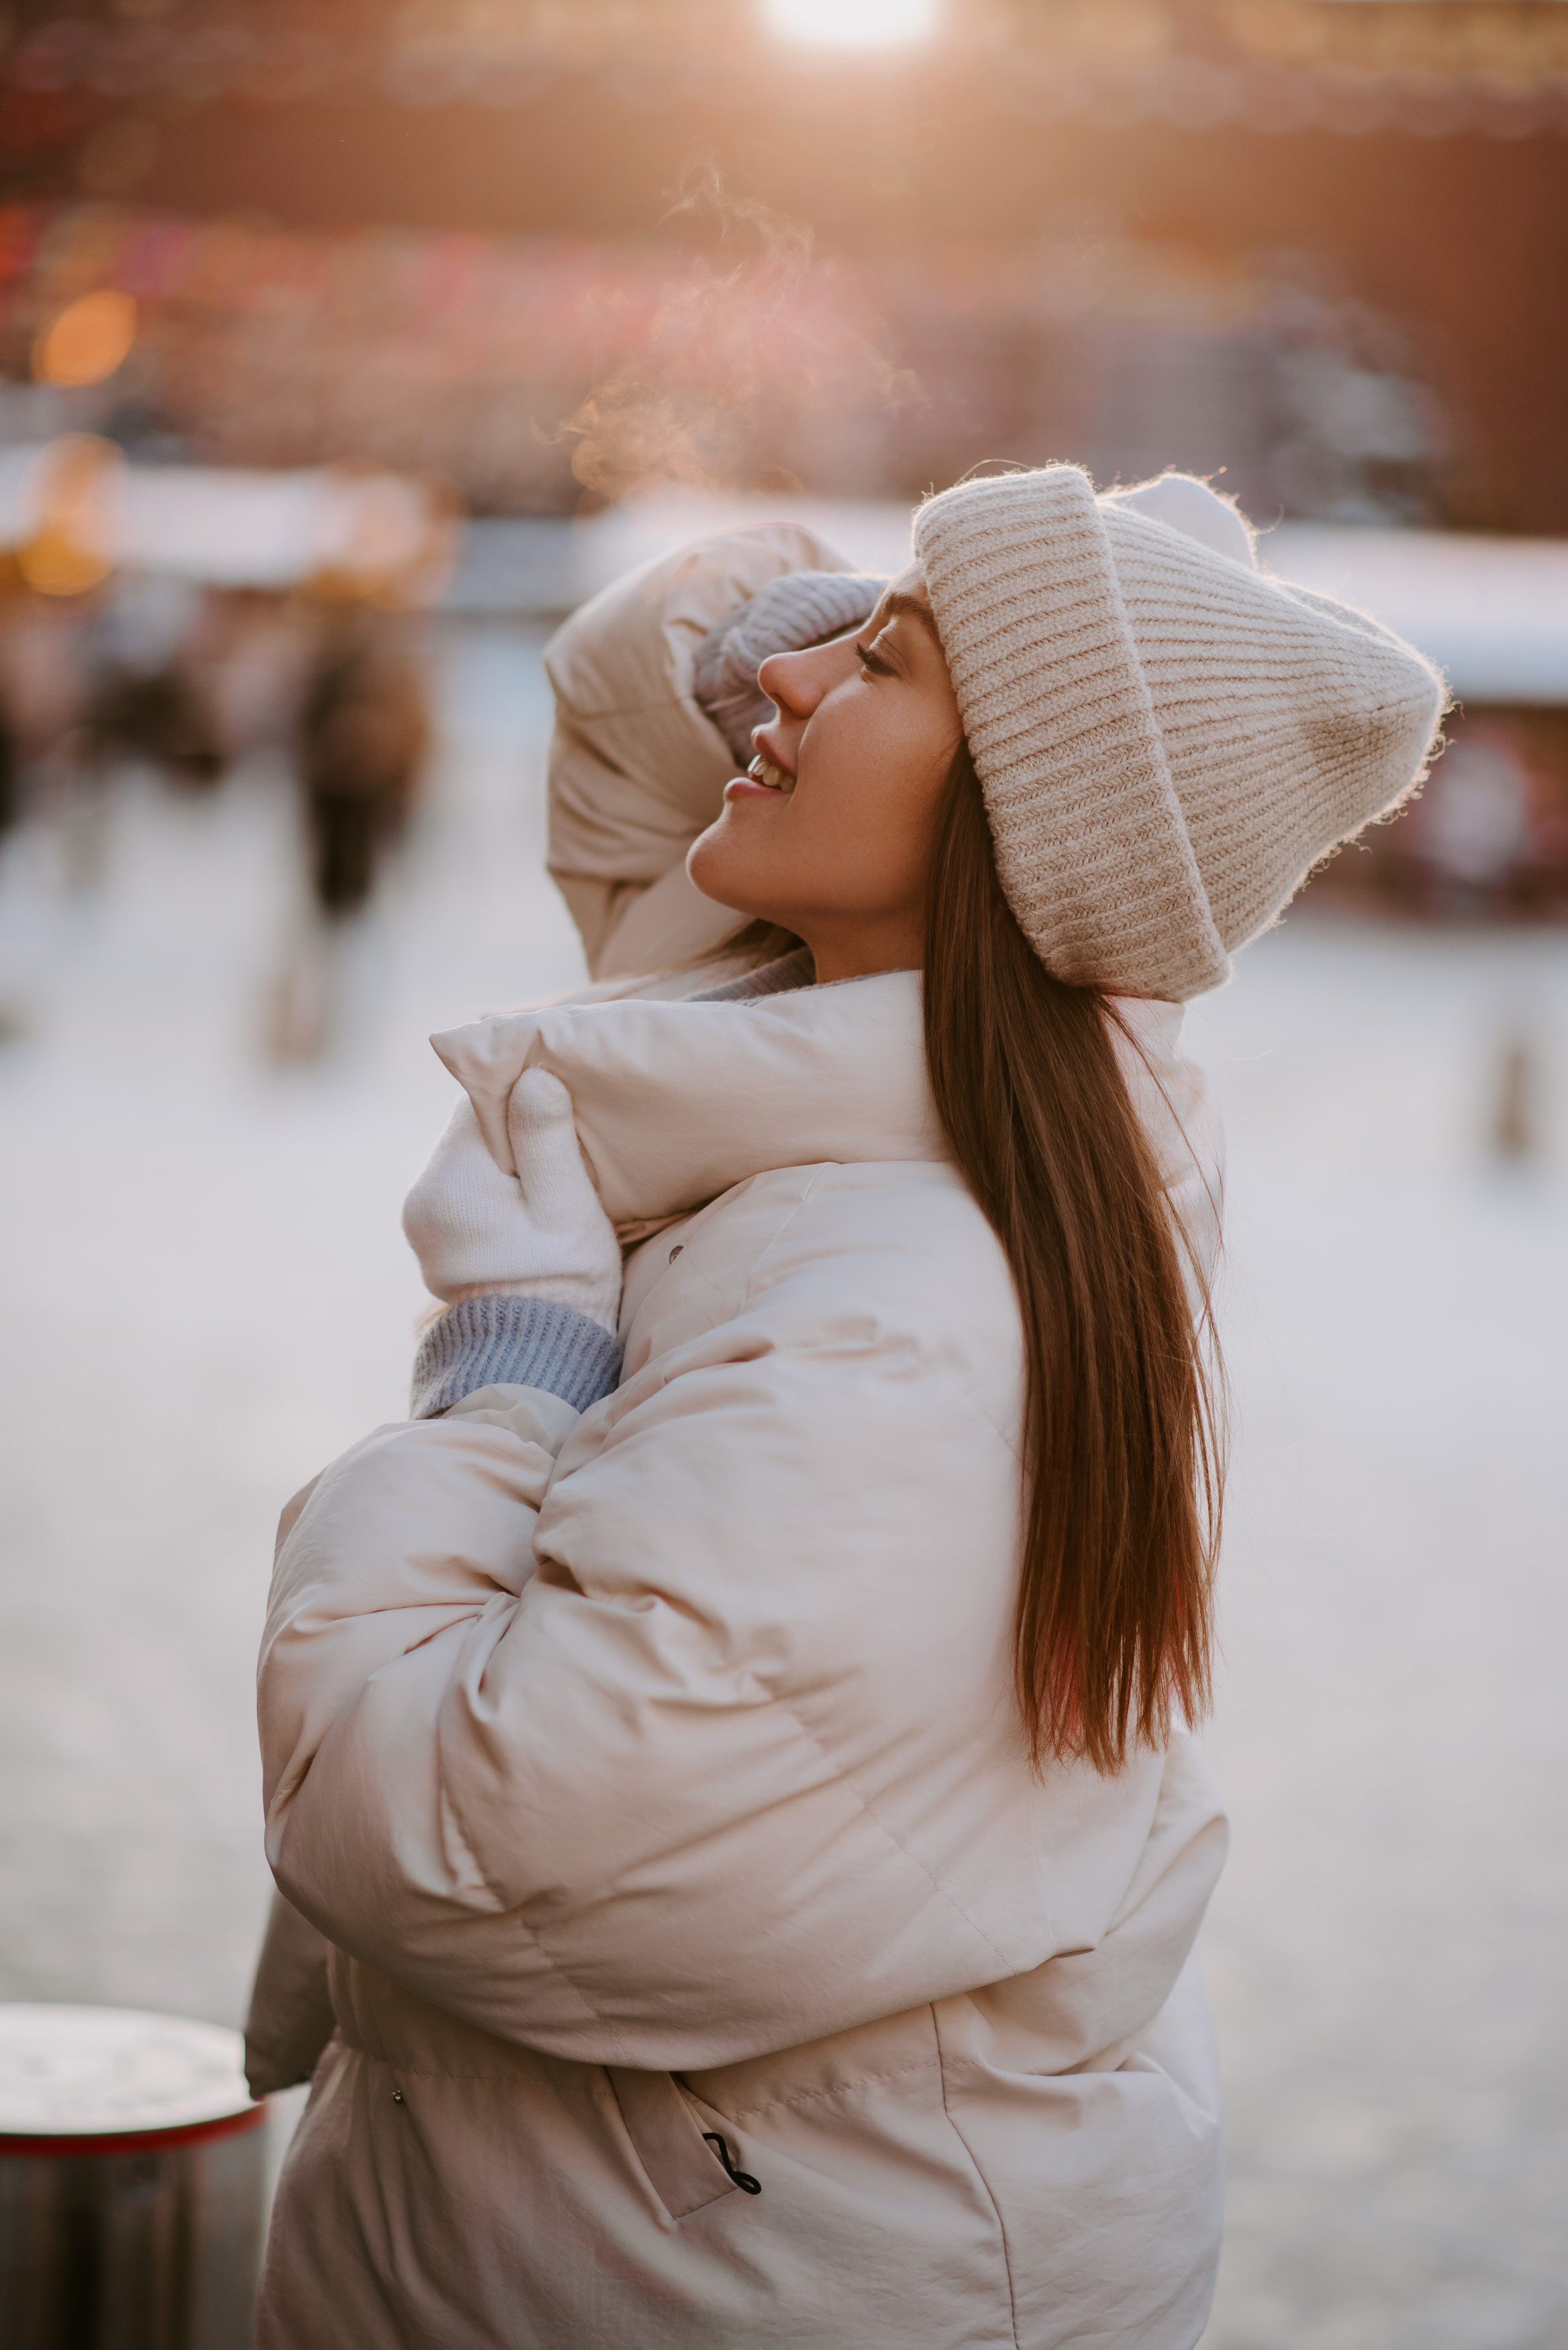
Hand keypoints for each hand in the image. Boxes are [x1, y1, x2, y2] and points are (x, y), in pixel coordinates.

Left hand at [402, 1070, 621, 1331]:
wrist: (535, 1358)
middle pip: (470, 1132)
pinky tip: (522, 1214)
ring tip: (545, 1188)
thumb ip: (547, 1141)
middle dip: (513, 1134)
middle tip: (561, 1154)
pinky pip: (461, 1194)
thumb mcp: (567, 1208)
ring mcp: (421, 1223)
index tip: (559, 1106)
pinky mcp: (430, 1242)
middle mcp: (421, 1197)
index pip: (479, 1102)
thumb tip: (532, 1074)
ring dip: (503, 1165)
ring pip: (466, 1163)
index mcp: (451, 1182)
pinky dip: (491, 1193)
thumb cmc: (563, 1281)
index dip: (521, 1096)